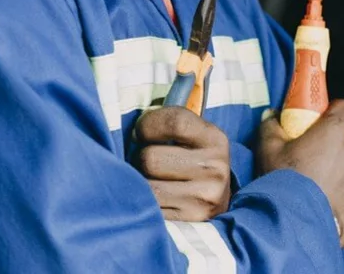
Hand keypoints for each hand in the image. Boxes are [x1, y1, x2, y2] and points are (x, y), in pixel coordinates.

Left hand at [134, 106, 231, 221]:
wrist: (216, 197)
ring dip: (139, 182)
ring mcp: (204, 198)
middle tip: (146, 161)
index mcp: (215, 139)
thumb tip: (128, 127)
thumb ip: (166, 124)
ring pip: (146, 186)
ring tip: (150, 179)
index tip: (142, 132)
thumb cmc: (191, 157)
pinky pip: (149, 209)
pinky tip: (153, 198)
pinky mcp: (191, 221)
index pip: (175, 122)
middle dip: (139, 158)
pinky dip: (144, 201)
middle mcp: (214, 169)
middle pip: (150, 158)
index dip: (148, 125)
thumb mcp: (191, 135)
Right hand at [258, 99, 343, 246]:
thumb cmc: (282, 181)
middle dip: (333, 150)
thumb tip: (271, 116)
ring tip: (316, 189)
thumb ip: (271, 126)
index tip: (323, 121)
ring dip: (340, 175)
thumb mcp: (267, 148)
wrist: (295, 225)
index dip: (336, 112)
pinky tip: (325, 207)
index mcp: (335, 132)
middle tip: (310, 162)